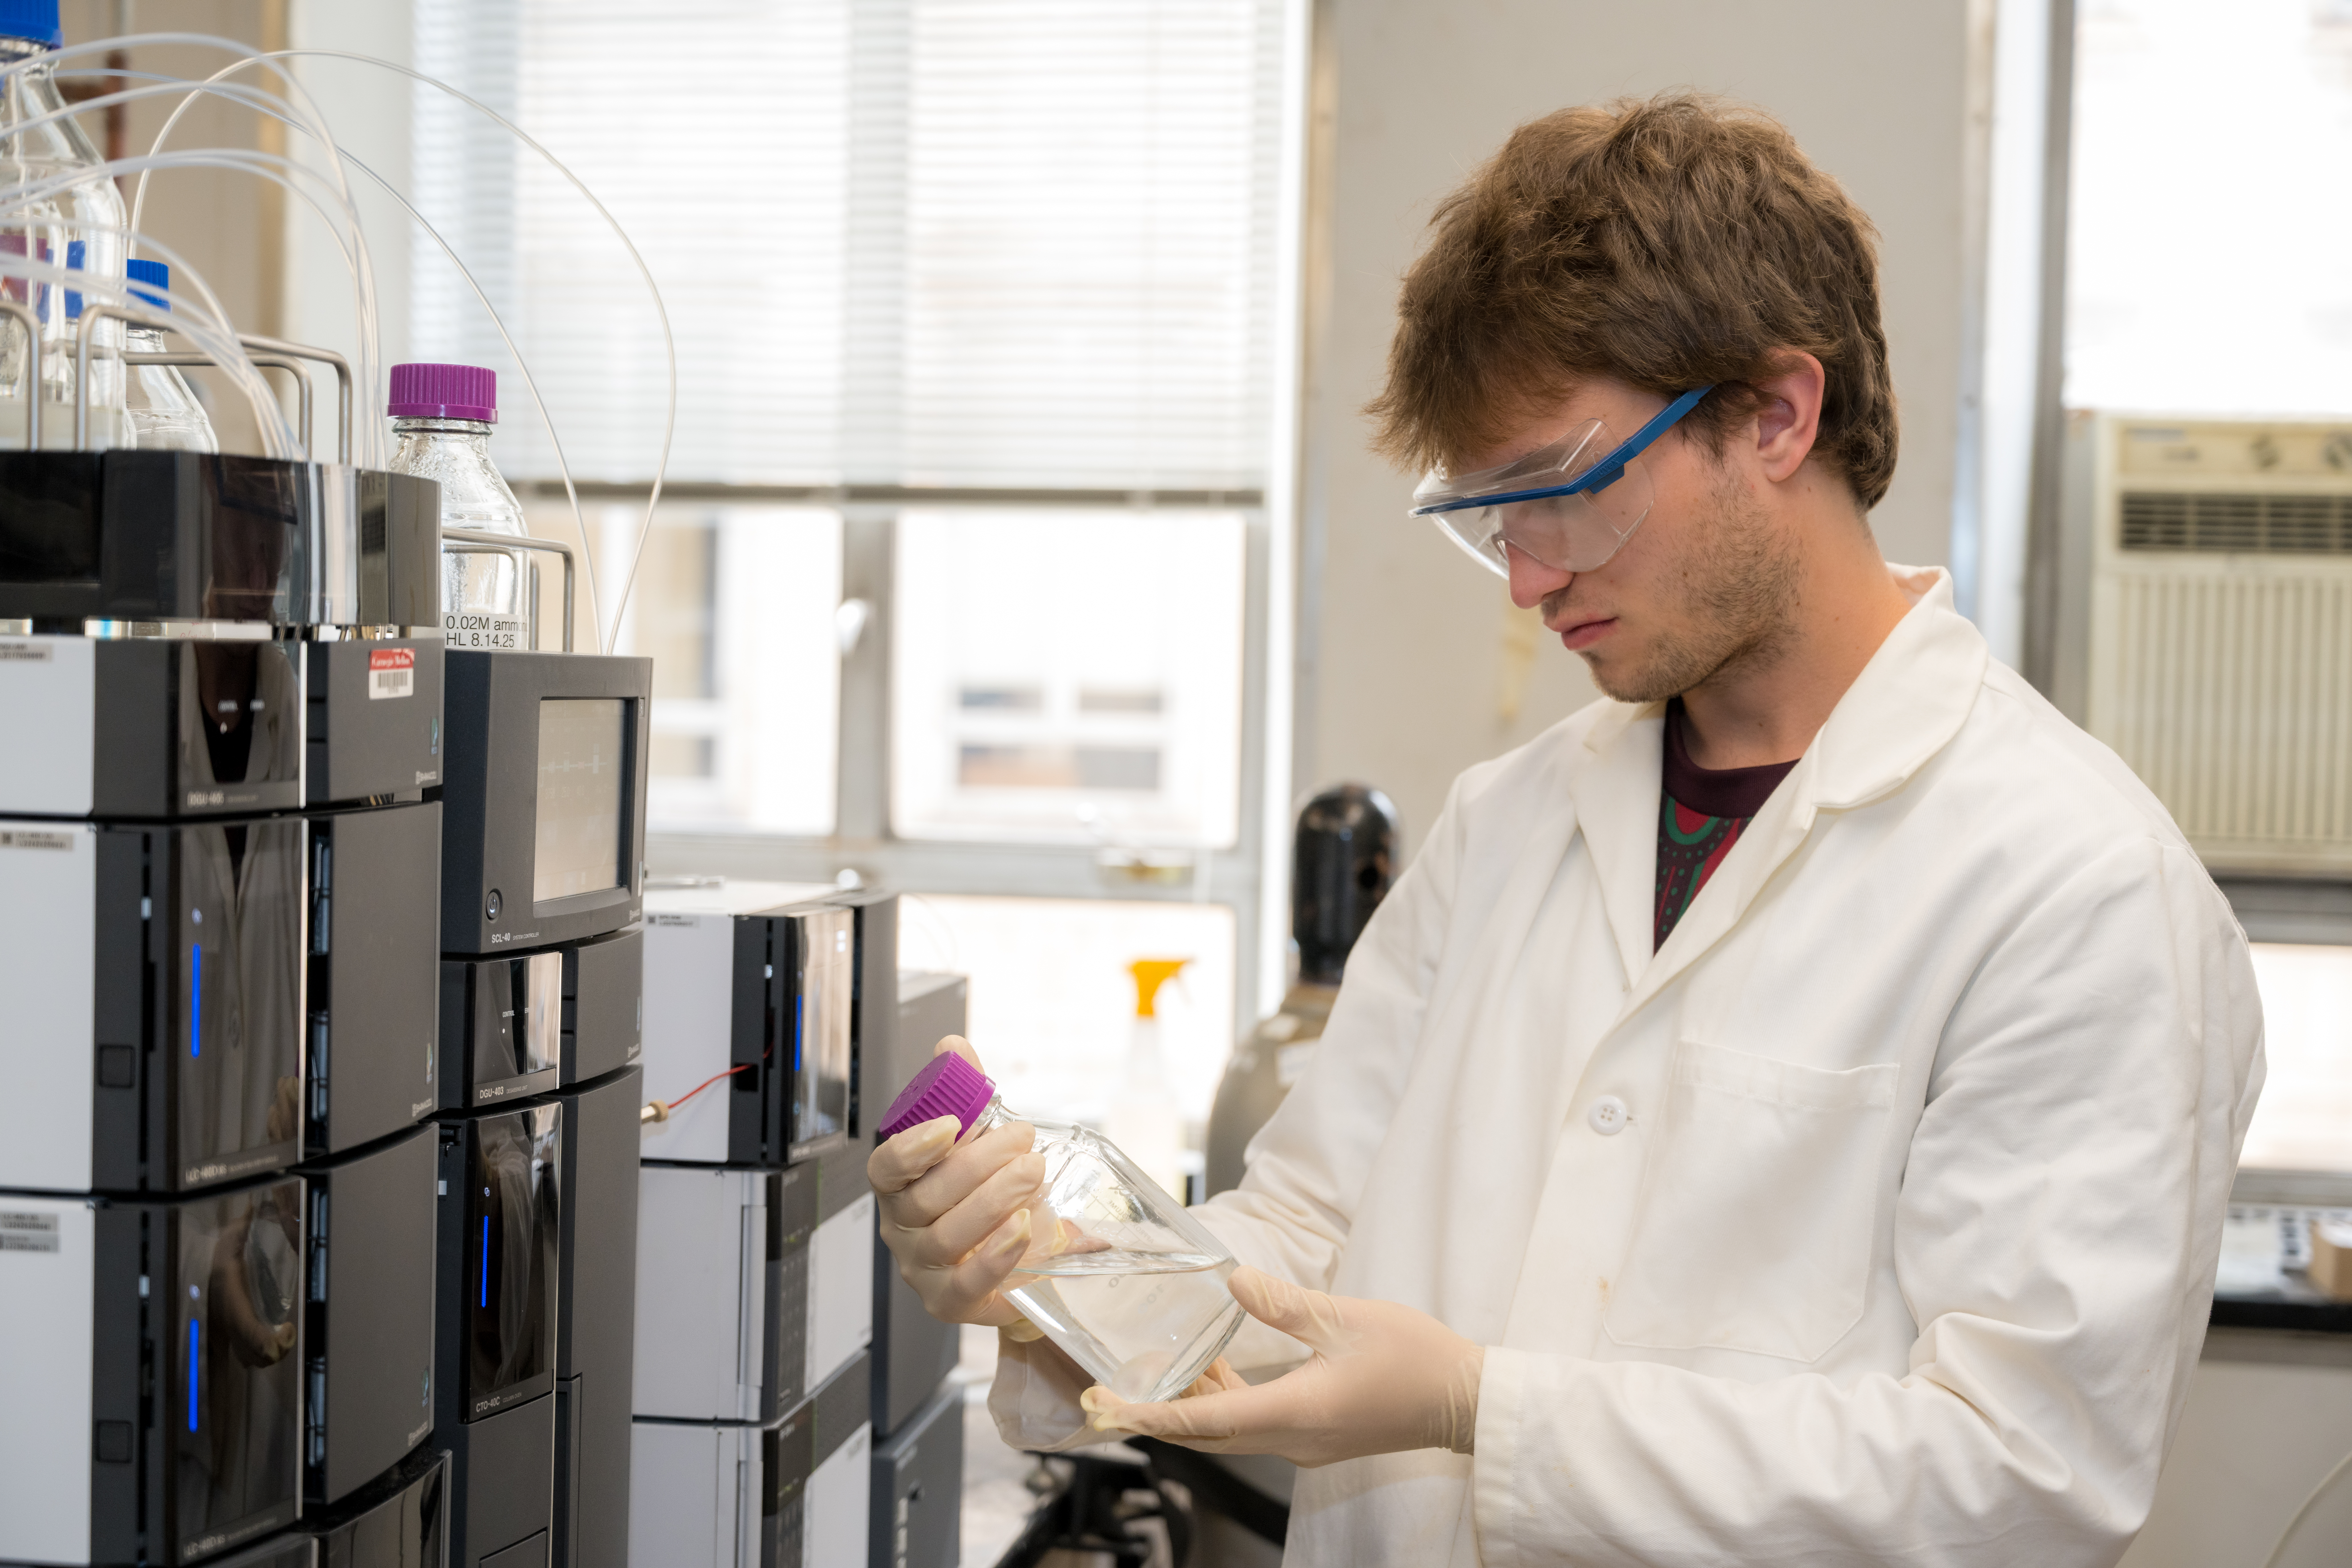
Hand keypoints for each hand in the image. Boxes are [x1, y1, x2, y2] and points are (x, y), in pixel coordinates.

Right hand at [866, 1035, 1047, 1332]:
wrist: (1015, 1254)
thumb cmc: (984, 1193)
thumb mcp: (976, 1142)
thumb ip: (964, 1092)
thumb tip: (952, 1047)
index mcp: (899, 1187)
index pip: (885, 1168)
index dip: (912, 1146)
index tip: (950, 1123)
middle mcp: (902, 1229)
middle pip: (928, 1198)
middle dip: (979, 1164)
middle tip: (1023, 1140)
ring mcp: (922, 1269)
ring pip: (948, 1236)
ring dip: (994, 1201)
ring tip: (1032, 1172)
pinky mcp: (951, 1301)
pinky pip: (967, 1283)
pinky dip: (996, 1255)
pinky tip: (1022, 1228)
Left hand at [1077, 1266, 1484, 1467]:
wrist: (1462, 1399)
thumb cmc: (1413, 1357)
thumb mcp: (1347, 1319)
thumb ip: (1284, 1304)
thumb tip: (1233, 1279)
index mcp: (1296, 1411)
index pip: (1205, 1420)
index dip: (1151, 1413)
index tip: (1108, 1408)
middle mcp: (1292, 1438)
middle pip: (1205, 1435)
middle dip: (1154, 1415)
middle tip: (1107, 1397)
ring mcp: (1304, 1441)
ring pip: (1227, 1432)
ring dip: (1190, 1406)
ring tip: (1153, 1371)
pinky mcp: (1315, 1434)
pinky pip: (1252, 1425)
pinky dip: (1222, 1404)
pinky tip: (1211, 1371)